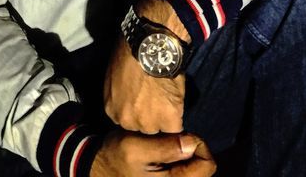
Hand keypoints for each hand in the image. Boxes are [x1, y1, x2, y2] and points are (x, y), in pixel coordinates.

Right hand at [91, 130, 215, 176]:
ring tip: (164, 145)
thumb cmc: (116, 158)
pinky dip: (177, 158)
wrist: (98, 168)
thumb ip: (166, 146)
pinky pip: (183, 169)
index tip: (181, 136)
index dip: (199, 145)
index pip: (207, 166)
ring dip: (184, 154)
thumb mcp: (136, 147)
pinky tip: (162, 151)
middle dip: (191, 150)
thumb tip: (193, 142)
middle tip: (171, 140)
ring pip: (194, 168)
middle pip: (203, 168)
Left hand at [103, 0, 189, 133]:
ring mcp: (148, 123)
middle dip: (150, 116)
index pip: (127, 122)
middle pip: (142, 128)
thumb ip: (121, 92)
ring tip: (169, 97)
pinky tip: (178, 101)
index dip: (138, 112)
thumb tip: (129, 95)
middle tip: (158, 98)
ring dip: (165, 117)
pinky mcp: (168, 120)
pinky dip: (179, 115)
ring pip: (159, 129)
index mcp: (111, 109)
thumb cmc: (132, 48)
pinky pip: (176, 127)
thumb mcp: (115, 74)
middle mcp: (127, 120)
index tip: (145, 103)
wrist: (152, 42)